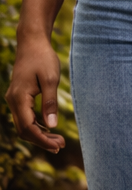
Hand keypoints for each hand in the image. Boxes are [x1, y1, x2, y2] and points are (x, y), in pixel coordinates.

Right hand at [5, 29, 64, 152]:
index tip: (57, 146)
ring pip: (23, 124)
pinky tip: (49, 128)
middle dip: (41, 140)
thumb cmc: (43, 58)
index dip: (42, 139)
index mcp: (19, 99)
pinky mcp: (19, 97)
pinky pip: (25, 117)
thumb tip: (52, 126)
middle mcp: (13, 101)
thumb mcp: (51, 79)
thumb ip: (50, 102)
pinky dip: (36, 125)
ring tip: (58, 141)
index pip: (27, 127)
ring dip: (39, 134)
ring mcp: (14, 100)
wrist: (32, 43)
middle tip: (60, 146)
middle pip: (24, 129)